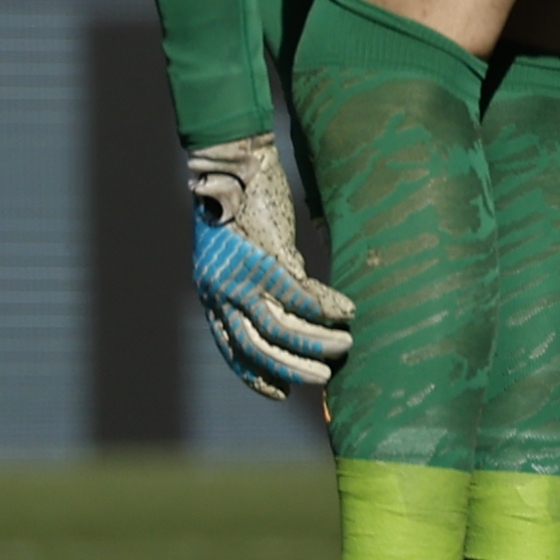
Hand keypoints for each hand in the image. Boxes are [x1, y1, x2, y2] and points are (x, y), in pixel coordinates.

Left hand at [183, 135, 354, 399]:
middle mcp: (221, 293)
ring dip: (315, 342)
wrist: (228, 166)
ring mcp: (240, 278)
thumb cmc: (238, 203)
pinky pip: (298, 293)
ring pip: (279, 327)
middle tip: (323, 380)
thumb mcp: (242, 251)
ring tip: (346, 347)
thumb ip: (262, 277)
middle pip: (256, 347)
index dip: (257, 375)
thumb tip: (301, 299)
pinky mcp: (264, 258)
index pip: (232, 349)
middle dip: (291, 368)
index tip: (282, 394)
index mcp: (212, 295)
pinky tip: (348, 311)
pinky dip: (325, 306)